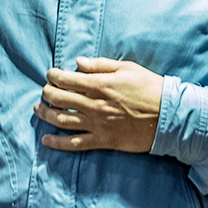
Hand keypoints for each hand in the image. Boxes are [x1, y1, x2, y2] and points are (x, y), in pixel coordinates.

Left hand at [34, 57, 163, 153]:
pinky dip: (57, 143)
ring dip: (46, 115)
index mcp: (100, 85)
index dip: (54, 76)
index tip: (50, 74)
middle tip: (44, 91)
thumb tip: (78, 62)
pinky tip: (46, 139)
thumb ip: (100, 65)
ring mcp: (97, 124)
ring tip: (39, 109)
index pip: (66, 79)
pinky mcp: (103, 140)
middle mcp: (94, 105)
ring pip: (62, 121)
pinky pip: (75, 144)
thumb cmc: (150, 88)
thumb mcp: (127, 68)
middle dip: (47, 93)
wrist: (168, 117)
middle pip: (59, 100)